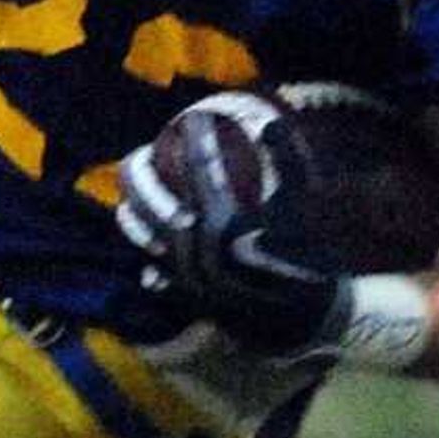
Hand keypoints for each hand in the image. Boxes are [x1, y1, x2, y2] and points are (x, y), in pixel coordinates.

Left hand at [117, 97, 353, 361]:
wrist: (309, 318)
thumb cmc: (309, 255)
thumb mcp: (303, 205)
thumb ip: (286, 160)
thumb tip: (269, 123)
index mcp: (226, 220)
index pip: (200, 168)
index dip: (196, 137)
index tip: (193, 118)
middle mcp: (198, 246)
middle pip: (153, 202)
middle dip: (138, 172)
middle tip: (138, 152)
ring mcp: (189, 274)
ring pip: (146, 238)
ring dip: (133, 213)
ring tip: (129, 197)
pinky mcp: (189, 298)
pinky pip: (158, 274)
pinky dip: (150, 257)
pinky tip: (145, 245)